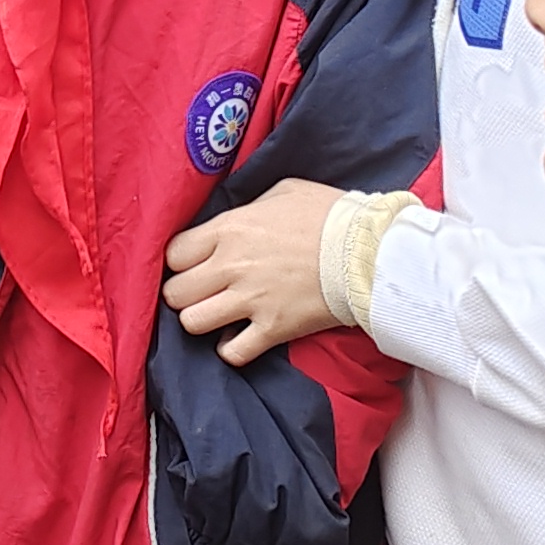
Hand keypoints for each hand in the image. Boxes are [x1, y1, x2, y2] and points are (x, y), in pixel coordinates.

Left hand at [162, 179, 344, 365]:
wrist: (370, 250)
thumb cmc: (330, 214)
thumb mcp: (283, 192)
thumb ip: (250, 207)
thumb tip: (237, 220)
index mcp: (229, 228)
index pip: (174, 253)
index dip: (180, 262)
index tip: (193, 265)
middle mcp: (231, 265)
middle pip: (176, 292)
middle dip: (184, 293)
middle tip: (202, 292)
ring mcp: (251, 300)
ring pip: (192, 323)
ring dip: (201, 321)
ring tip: (217, 315)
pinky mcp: (274, 329)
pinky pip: (233, 353)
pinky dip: (231, 350)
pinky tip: (239, 339)